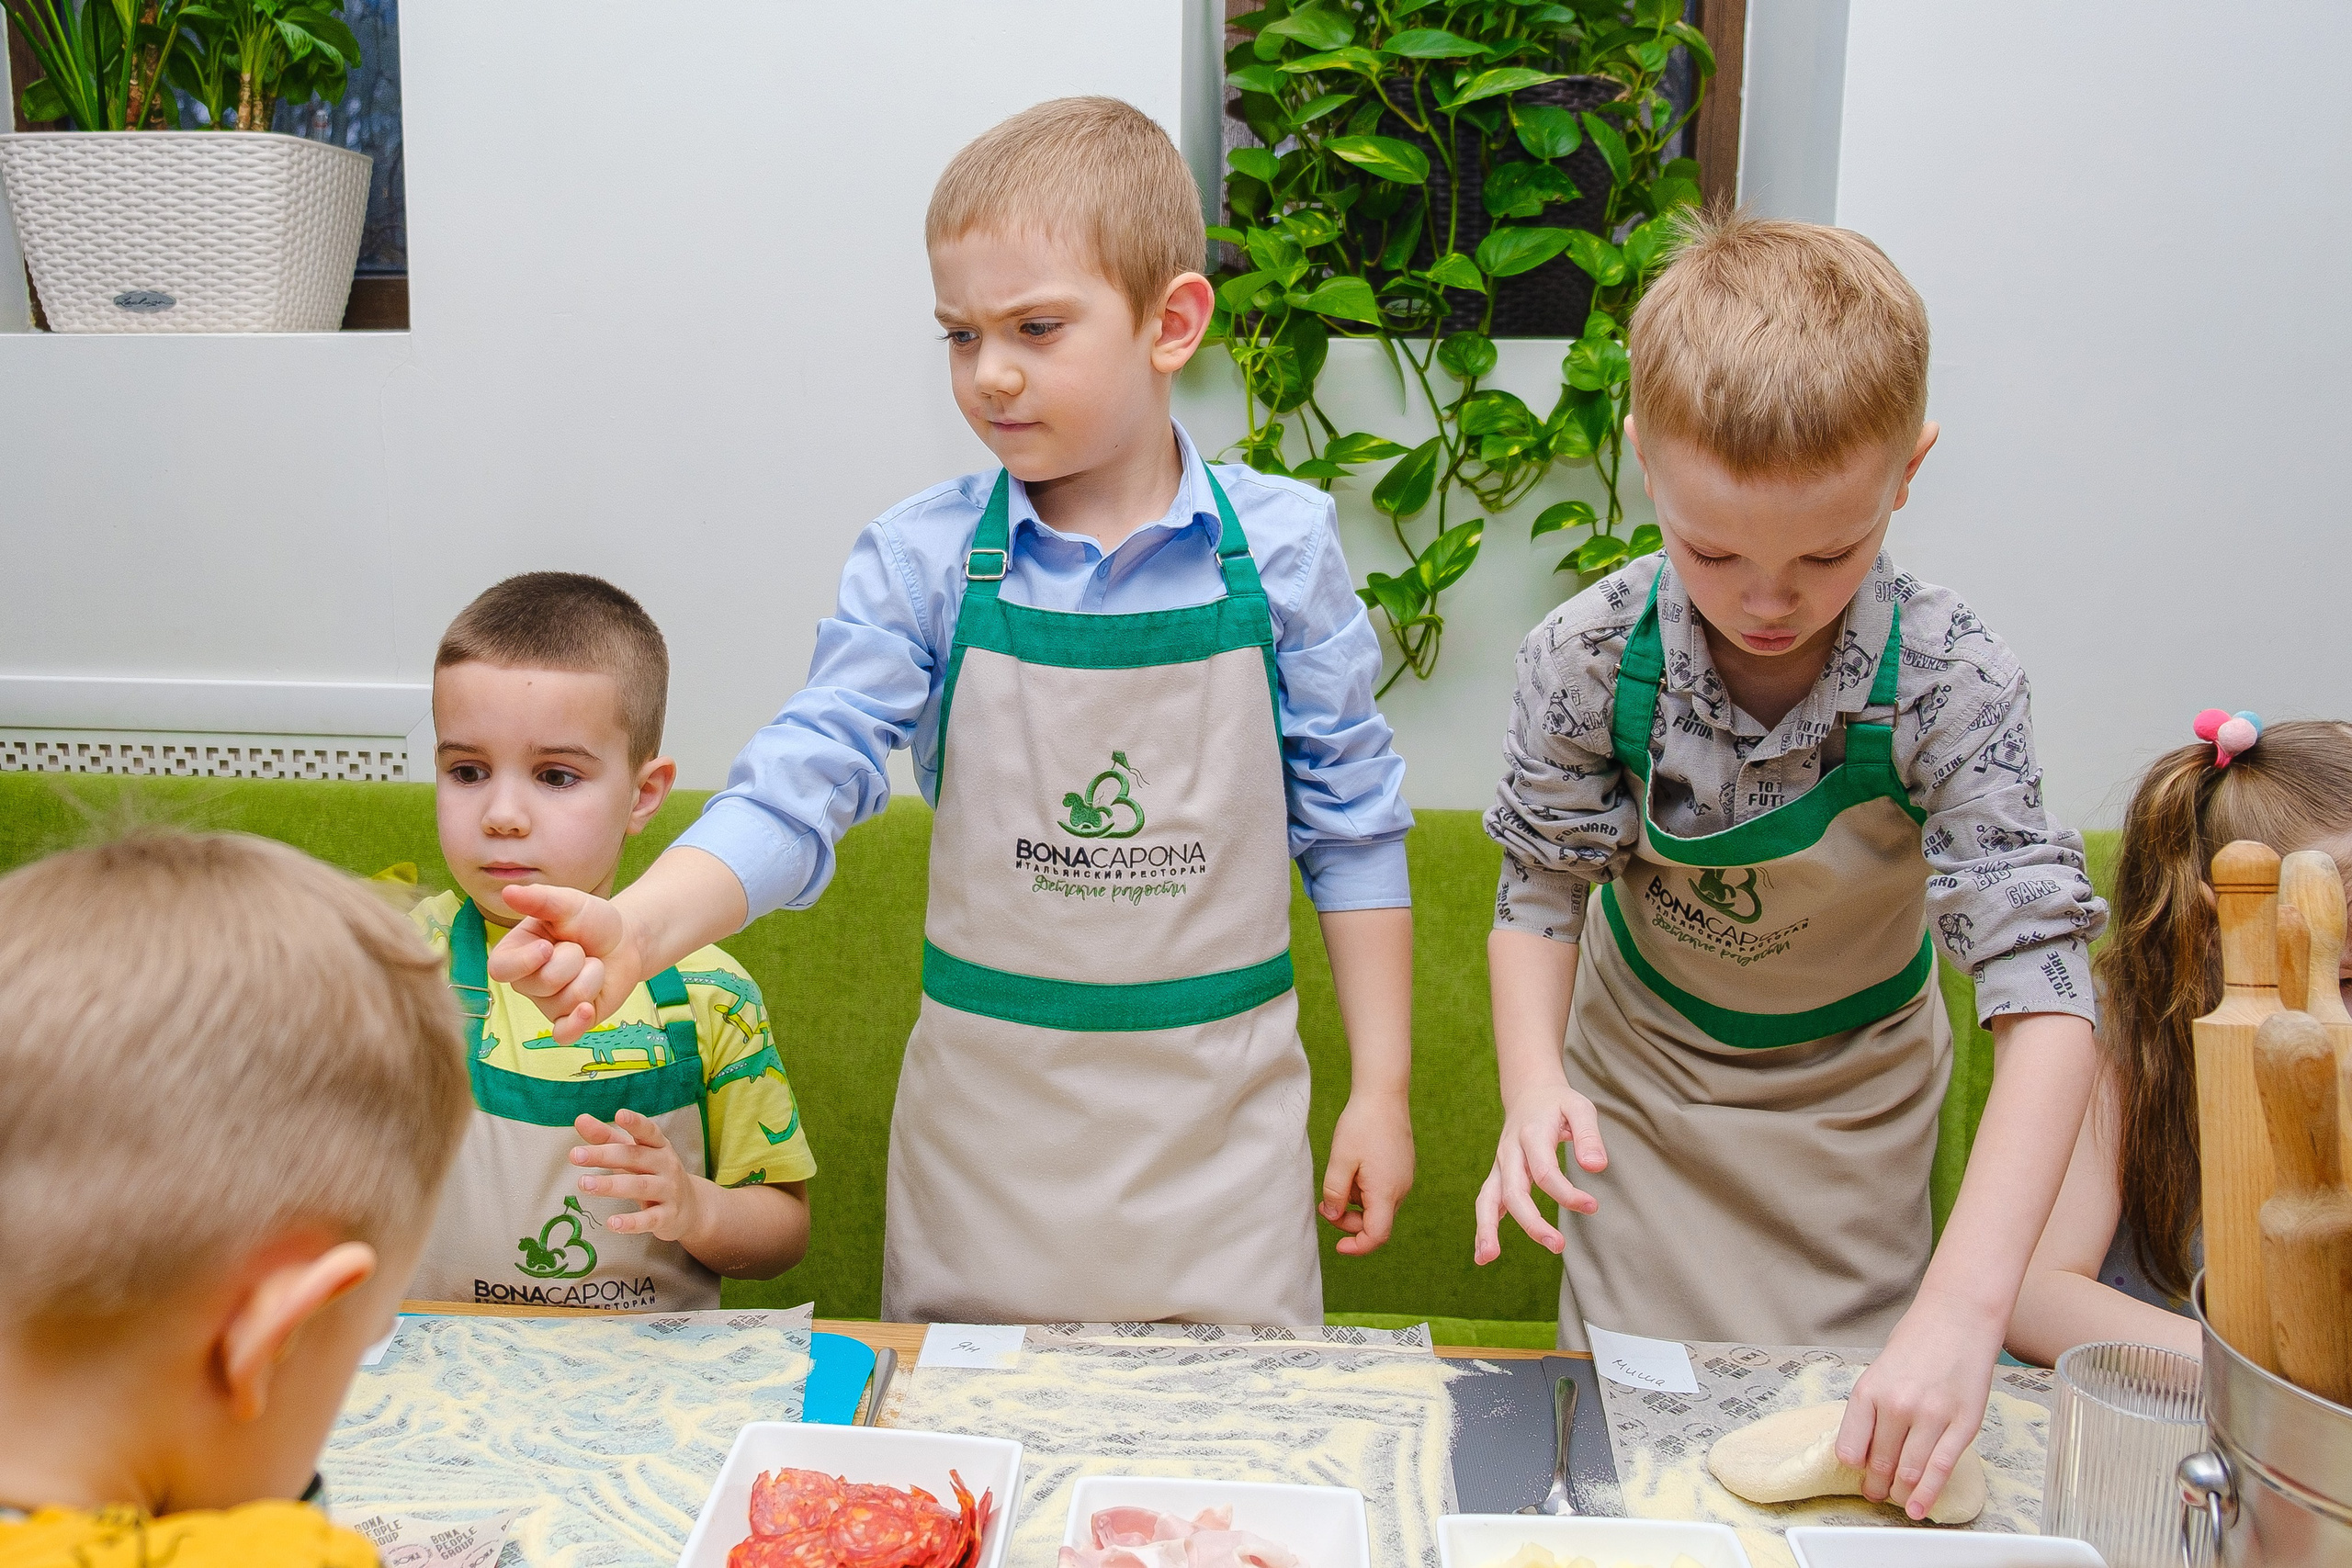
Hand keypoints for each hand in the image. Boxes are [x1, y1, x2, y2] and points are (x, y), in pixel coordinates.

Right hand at [491, 883, 647, 1043]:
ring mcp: (548, 1003)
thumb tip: (509, 891)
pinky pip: (564, 1035)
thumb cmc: (590, 920)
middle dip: (573, 960)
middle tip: (580, 948)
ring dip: (590, 977)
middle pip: (543, 983)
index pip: (500, 969)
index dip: (525, 961)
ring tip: (591, 964)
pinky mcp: (569, 1020)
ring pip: (565, 1001)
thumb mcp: (568, 903)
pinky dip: (577, 1023)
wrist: (624, 940)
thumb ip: (540, 900)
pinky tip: (587, 1009)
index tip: (548, 945)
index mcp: (516, 952)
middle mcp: (527, 982)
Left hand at [570, 1109, 708, 1243]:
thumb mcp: (635, 1154)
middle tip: (575, 1155)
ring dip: (611, 1186)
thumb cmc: (654, 1174)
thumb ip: (607, 1137)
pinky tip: (612, 1223)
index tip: (619, 1114)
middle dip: (605, 1156)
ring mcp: (669, 1191)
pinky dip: (631, 1222)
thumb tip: (579, 1119)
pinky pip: (649, 1219)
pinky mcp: (667, 1216)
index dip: (636, 1123)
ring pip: (639, 1186)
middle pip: (635, 1158)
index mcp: (658, 1147)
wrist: (691, 1207)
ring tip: (584, 1184)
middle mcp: (666, 1165)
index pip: (648, 1132)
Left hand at [1319, 1093, 1414, 1256]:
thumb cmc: (1362, 1125)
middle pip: (1376, 1222)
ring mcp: (1403, 1179)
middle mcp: (1400, 1189)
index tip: (1339, 1247)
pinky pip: (1383, 1191)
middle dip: (1349, 1220)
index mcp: (1386, 1192)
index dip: (1358, 1247)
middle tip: (1326, 1204)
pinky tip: (1354, 1167)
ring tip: (1340, 1174)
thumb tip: (1333, 1215)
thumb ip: (1335, 1193)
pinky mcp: (1402, 1169)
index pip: (1376, 1235)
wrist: (1383, 1096)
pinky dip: (1365, 1189)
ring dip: (1356, 1202)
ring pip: (1378, 1206)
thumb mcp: (1340, 1161)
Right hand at [1472, 1077, 1606, 1262]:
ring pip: (1488, 1199)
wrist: (1529, 1093)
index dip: (1568, 1194)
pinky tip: (1484, 1255)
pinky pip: (1486, 1202)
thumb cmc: (1558, 1104)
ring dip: (1487, 1228)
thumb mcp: (1580, 1108)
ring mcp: (1500, 1165)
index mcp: (1530, 1135)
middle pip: (1513, 1191)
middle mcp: (1509, 1152)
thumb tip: (1596, 1168)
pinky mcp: (1499, 1175)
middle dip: (1532, 1222)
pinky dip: (1483, 1227)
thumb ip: (1589, 1136)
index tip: (1592, 1205)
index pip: (1544, 1172)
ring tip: (1487, 1258)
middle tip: (1558, 1245)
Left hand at [1836, 1289, 2002, 1517]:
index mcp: (1868, 1390)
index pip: (1850, 1448)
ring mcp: (1930, 1417)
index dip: (1854, 1468)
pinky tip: (1919, 1510)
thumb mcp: (1880, 1370)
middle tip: (1874, 1494)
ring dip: (1900, 1492)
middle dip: (1875, 1485)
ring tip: (1897, 1501)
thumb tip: (1866, 1446)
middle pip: (1879, 1463)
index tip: (1857, 1474)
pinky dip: (1928, 1495)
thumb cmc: (1918, 1340)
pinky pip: (1940, 1468)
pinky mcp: (1962, 1424)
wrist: (1958, 1317)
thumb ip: (1873, 1407)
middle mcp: (1896, 1405)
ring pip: (1908, 1472)